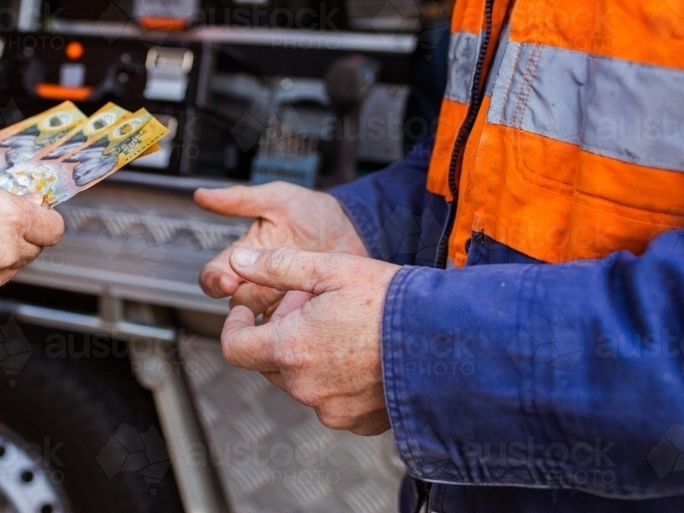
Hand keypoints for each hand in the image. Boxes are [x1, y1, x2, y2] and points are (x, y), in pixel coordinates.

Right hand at [195, 182, 366, 314]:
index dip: (215, 281)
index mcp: (243, 255)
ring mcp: (276, 299)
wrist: (354, 229)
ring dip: (271, 307)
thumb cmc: (313, 211)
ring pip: (258, 316)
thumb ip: (240, 199)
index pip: (212, 275)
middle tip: (270, 286)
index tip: (228, 281)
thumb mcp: (276, 199)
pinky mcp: (298, 312)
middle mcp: (255, 280)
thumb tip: (202, 195)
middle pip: (233, 302)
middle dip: (248, 296)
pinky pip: (285, 326)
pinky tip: (306, 305)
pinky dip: (292, 319)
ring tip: (293, 292)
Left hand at [221, 246, 399, 434]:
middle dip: (280, 334)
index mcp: (290, 349)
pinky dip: (337, 379)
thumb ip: (276, 266)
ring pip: (301, 381)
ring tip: (344, 327)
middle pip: (269, 363)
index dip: (235, 327)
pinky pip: (332, 400)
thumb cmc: (392, 302)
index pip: (234, 349)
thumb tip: (240, 261)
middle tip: (311, 306)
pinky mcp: (358, 422)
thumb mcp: (329, 269)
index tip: (247, 313)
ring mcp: (332, 410)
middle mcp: (305, 387)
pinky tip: (363, 354)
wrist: (449, 341)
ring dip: (309, 357)